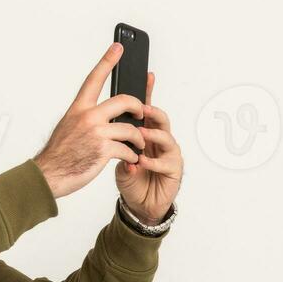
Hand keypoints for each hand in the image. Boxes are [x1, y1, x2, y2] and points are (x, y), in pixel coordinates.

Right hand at [33, 43, 145, 199]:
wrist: (49, 176)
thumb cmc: (59, 155)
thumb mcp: (68, 128)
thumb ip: (86, 118)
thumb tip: (108, 117)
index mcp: (78, 109)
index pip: (94, 79)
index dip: (108, 61)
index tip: (118, 47)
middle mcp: (87, 117)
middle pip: (124, 100)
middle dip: (138, 107)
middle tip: (141, 114)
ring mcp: (96, 133)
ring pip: (130, 129)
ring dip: (139, 139)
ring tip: (138, 145)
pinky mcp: (103, 150)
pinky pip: (127, 149)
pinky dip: (132, 156)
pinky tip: (129, 159)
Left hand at [115, 71, 182, 224]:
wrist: (139, 206)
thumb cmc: (131, 180)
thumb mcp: (119, 157)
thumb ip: (117, 143)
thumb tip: (109, 127)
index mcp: (146, 134)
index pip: (146, 110)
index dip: (147, 93)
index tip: (146, 76)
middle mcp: (159, 141)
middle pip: (160, 119)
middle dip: (152, 112)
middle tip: (141, 109)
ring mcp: (168, 154)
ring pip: (166, 138)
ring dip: (153, 134)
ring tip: (142, 134)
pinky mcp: (173, 171)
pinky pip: (165, 163)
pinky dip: (152, 162)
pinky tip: (141, 161)